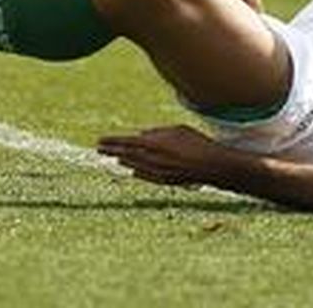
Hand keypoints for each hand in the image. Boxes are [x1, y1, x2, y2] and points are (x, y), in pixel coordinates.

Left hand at [97, 125, 227, 186]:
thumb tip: (141, 135)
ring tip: (114, 157)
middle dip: (112, 151)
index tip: (100, 141)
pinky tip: (132, 170)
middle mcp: (153, 160)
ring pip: (135, 166)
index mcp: (154, 144)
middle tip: (99, 149)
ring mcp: (158, 173)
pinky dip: (138, 172)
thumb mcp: (176, 130)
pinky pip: (147, 176)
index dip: (113, 142)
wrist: (212, 166)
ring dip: (123, 161)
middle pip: (127, 155)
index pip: (127, 142)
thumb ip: (157, 132)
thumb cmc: (196, 142)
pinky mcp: (166, 182)